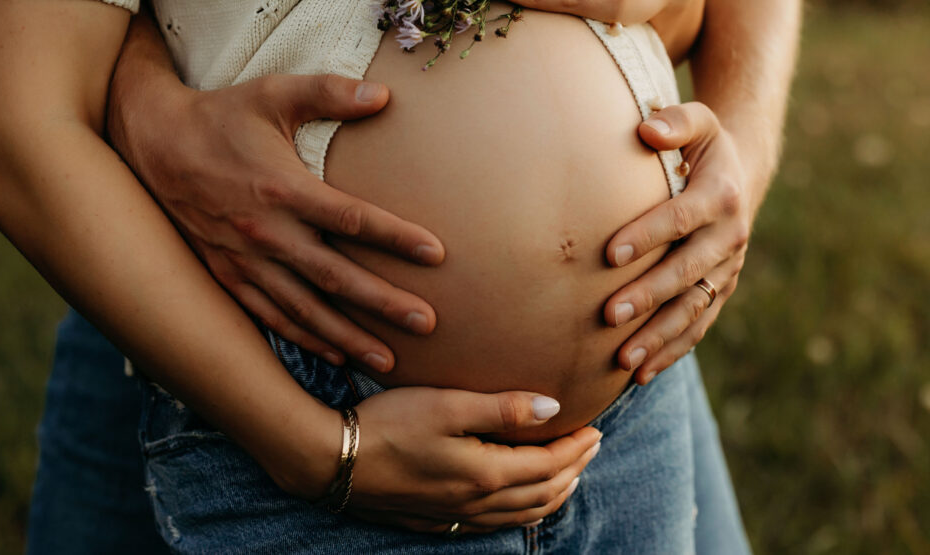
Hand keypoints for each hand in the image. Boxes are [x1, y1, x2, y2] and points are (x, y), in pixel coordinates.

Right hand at [107, 16, 445, 371]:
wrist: (151, 143)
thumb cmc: (221, 115)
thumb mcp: (274, 93)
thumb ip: (330, 93)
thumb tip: (386, 95)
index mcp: (282, 188)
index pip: (351, 219)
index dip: (396, 237)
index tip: (437, 254)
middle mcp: (265, 232)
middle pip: (335, 276)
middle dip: (384, 303)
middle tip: (429, 323)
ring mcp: (244, 260)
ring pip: (305, 309)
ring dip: (348, 337)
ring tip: (390, 361)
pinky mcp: (227, 275)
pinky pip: (270, 315)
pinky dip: (304, 338)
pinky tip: (335, 355)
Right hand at [347, 388, 600, 533]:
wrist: (333, 460)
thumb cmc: (389, 423)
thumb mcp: (448, 404)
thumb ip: (502, 407)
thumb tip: (554, 406)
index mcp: (485, 472)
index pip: (548, 464)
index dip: (576, 447)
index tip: (595, 427)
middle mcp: (476, 502)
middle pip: (542, 493)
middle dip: (573, 470)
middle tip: (592, 447)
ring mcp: (455, 515)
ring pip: (521, 514)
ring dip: (552, 495)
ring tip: (569, 477)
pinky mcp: (435, 518)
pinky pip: (493, 525)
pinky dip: (520, 514)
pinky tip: (518, 505)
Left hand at [603, 103, 750, 383]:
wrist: (736, 176)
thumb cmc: (700, 146)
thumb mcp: (697, 121)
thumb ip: (673, 122)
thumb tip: (646, 130)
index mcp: (721, 195)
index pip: (681, 218)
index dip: (647, 236)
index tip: (609, 254)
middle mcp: (730, 237)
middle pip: (687, 271)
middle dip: (649, 295)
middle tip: (609, 314)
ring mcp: (727, 269)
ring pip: (693, 308)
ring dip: (659, 335)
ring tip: (623, 359)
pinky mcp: (719, 292)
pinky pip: (697, 326)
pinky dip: (671, 350)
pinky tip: (639, 373)